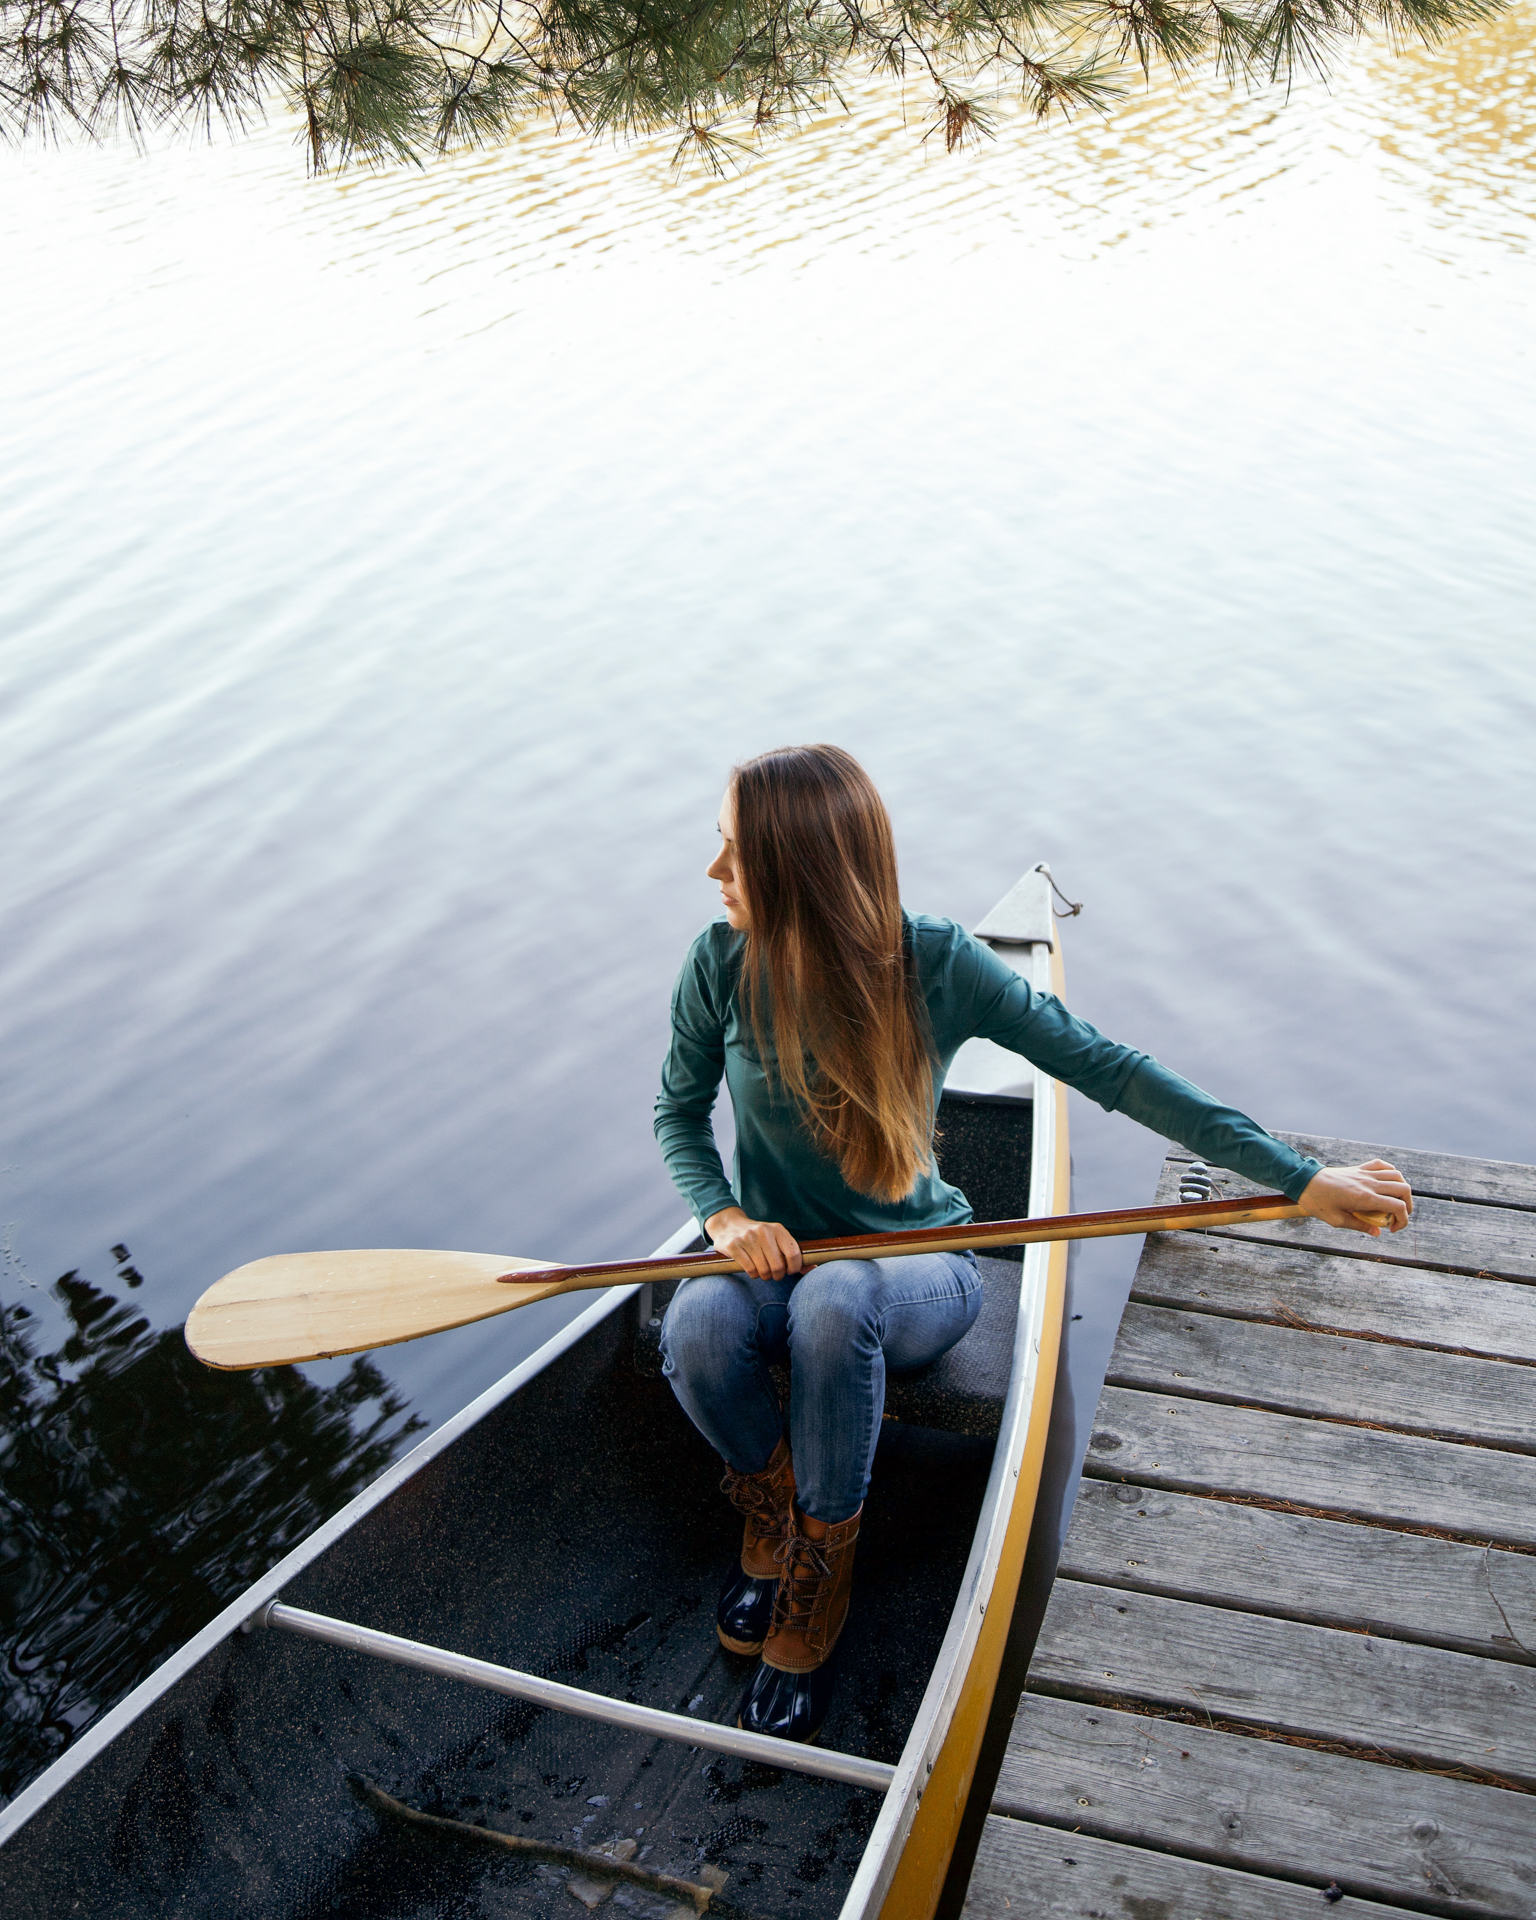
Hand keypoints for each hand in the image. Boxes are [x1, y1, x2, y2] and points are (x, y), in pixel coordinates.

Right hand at [704, 1207, 802, 1279]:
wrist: (728, 1224)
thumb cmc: (758, 1237)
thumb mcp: (776, 1239)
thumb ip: (793, 1255)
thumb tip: (814, 1269)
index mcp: (777, 1229)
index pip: (794, 1254)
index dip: (794, 1268)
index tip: (789, 1271)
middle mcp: (763, 1231)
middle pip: (778, 1266)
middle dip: (777, 1275)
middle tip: (774, 1273)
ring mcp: (747, 1238)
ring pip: (764, 1270)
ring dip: (764, 1275)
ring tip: (762, 1271)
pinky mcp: (734, 1246)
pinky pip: (750, 1270)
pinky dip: (753, 1274)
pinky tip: (752, 1268)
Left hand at [1297, 1160, 1412, 1235]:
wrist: (1304, 1181)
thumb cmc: (1318, 1202)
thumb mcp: (1337, 1220)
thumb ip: (1360, 1226)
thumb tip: (1377, 1233)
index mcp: (1365, 1198)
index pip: (1398, 1207)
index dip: (1403, 1220)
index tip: (1392, 1229)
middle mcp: (1369, 1183)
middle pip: (1403, 1190)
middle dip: (1408, 1206)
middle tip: (1398, 1217)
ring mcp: (1365, 1173)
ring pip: (1397, 1176)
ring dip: (1402, 1190)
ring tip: (1396, 1201)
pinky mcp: (1359, 1168)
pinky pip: (1382, 1165)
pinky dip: (1391, 1173)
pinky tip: (1387, 1183)